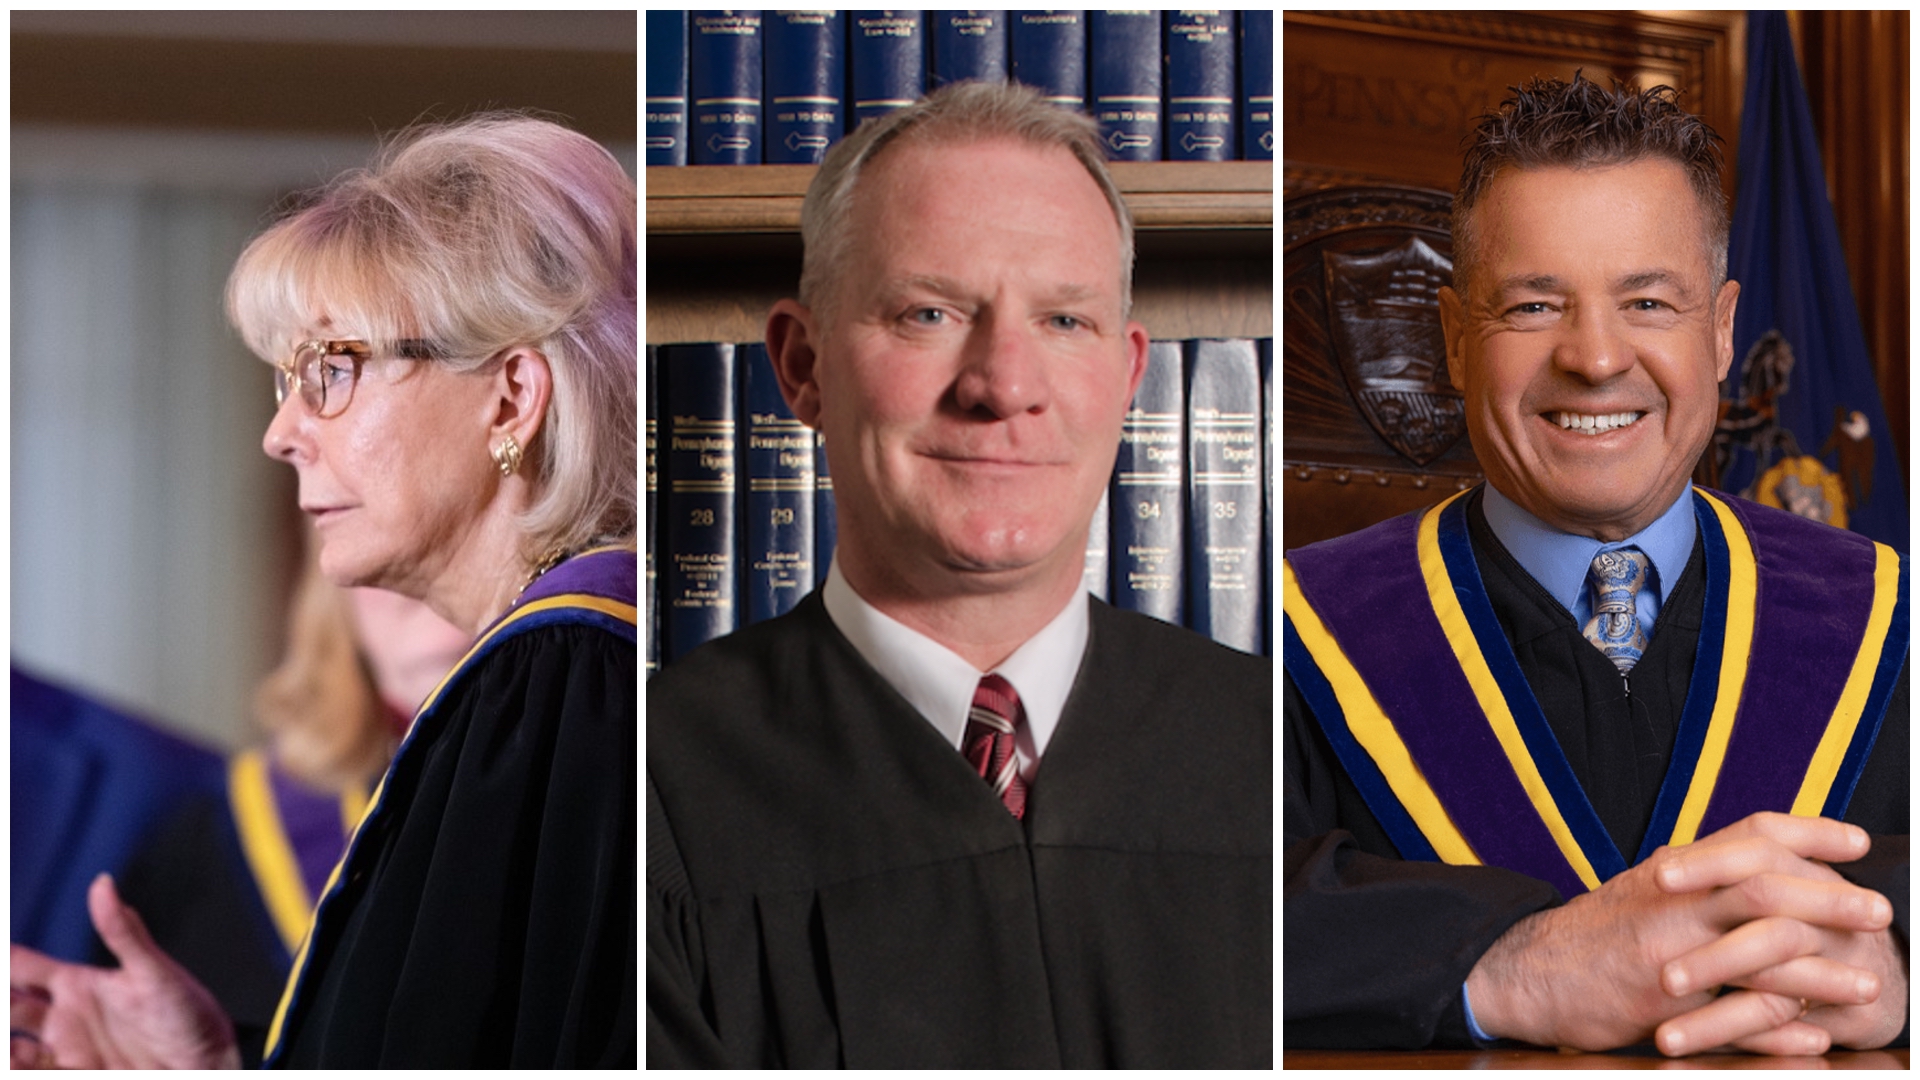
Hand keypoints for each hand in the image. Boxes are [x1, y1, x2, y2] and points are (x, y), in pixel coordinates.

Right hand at [9, 874, 239, 1068]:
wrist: (207, 1063)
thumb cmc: (189, 1013)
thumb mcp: (153, 972)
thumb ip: (123, 932)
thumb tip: (102, 882)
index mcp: (76, 983)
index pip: (19, 967)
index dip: (2, 959)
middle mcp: (63, 1016)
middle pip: (8, 1005)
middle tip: (2, 1001)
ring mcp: (64, 1050)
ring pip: (12, 1047)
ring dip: (6, 1048)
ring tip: (12, 1048)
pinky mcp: (73, 1075)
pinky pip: (32, 1074)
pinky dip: (18, 1067)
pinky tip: (20, 1059)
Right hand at [1465, 812, 1891, 1052]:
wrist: (1526, 971)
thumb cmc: (1593, 936)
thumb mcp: (1646, 891)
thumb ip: (1699, 881)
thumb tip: (1756, 869)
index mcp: (1675, 871)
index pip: (1751, 833)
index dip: (1810, 832)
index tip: (1858, 842)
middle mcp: (1672, 902)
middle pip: (1764, 887)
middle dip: (1831, 900)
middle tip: (1880, 913)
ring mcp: (1666, 951)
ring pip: (1759, 955)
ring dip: (1822, 973)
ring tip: (1868, 987)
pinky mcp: (1659, 1002)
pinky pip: (1733, 1019)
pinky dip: (1780, 1030)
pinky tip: (1815, 1038)